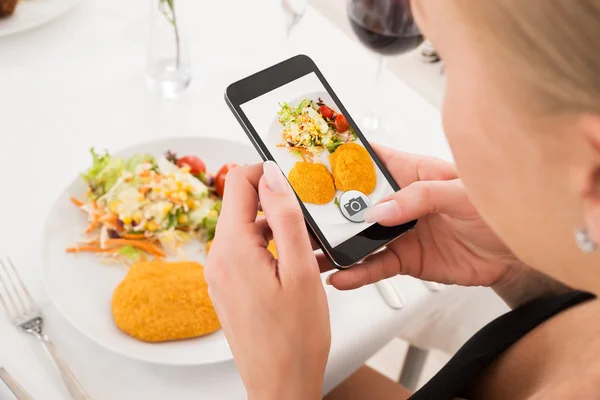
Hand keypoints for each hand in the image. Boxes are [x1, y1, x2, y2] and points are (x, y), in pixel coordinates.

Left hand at [205, 162, 329, 399]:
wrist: (280, 384)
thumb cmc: (294, 339)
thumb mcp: (300, 271)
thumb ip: (285, 217)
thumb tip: (272, 176)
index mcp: (232, 248)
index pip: (238, 182)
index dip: (266, 170)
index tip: (293, 176)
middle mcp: (218, 258)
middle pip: (242, 205)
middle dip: (276, 202)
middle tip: (310, 212)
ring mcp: (221, 274)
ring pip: (248, 230)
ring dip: (277, 228)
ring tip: (311, 243)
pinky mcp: (229, 286)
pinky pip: (247, 252)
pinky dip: (272, 249)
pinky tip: (299, 263)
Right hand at [321, 145, 523, 290]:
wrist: (515, 254)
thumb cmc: (497, 209)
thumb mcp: (461, 193)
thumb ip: (421, 197)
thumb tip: (382, 209)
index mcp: (410, 173)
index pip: (368, 159)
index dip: (340, 157)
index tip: (311, 159)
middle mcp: (399, 201)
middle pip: (354, 202)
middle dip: (328, 207)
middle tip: (301, 214)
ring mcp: (399, 231)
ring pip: (358, 237)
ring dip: (335, 243)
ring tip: (311, 250)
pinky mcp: (405, 259)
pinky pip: (375, 266)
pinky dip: (357, 272)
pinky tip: (341, 276)